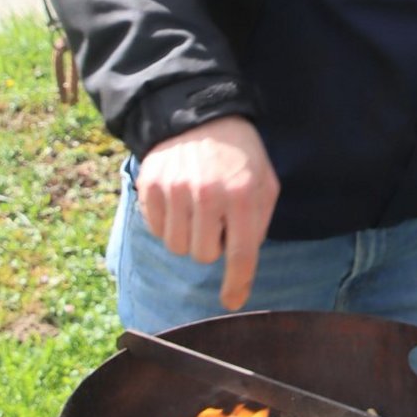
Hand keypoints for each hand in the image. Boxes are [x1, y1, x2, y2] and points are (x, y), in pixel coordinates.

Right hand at [135, 116, 279, 310]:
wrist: (199, 115)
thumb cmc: (239, 155)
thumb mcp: (265, 182)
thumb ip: (259, 222)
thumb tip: (242, 265)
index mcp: (243, 195)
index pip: (240, 254)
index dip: (237, 283)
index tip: (232, 301)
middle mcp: (207, 194)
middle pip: (203, 256)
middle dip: (212, 245)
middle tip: (217, 220)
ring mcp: (175, 189)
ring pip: (177, 246)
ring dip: (188, 236)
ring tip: (197, 210)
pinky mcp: (151, 184)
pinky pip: (156, 229)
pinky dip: (168, 224)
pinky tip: (178, 202)